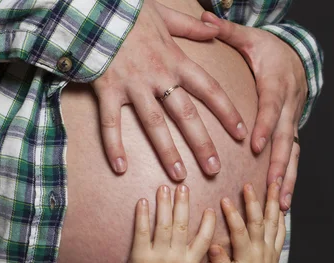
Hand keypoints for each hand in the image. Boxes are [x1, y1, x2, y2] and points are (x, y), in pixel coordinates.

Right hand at [91, 0, 247, 178]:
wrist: (92, 6)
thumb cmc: (128, 11)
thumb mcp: (165, 15)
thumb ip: (192, 27)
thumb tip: (216, 28)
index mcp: (176, 60)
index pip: (209, 89)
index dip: (227, 112)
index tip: (241, 133)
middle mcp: (158, 76)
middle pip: (186, 115)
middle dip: (202, 143)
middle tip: (214, 169)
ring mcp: (133, 84)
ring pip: (154, 124)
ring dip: (167, 151)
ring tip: (179, 175)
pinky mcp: (107, 89)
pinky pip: (111, 122)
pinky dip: (113, 145)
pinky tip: (120, 168)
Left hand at [122, 184, 221, 262]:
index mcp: (191, 262)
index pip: (203, 238)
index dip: (207, 222)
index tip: (209, 208)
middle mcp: (176, 255)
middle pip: (181, 225)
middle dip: (183, 204)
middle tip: (183, 187)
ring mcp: (158, 254)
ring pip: (162, 225)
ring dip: (163, 204)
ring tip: (164, 188)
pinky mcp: (140, 255)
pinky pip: (142, 232)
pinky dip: (142, 216)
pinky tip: (142, 202)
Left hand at [202, 12, 306, 210]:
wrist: (296, 56)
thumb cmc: (268, 50)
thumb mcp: (250, 38)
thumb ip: (227, 32)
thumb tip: (204, 19)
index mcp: (277, 83)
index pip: (272, 106)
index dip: (266, 125)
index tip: (256, 144)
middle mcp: (289, 105)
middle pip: (287, 137)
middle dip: (280, 163)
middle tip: (272, 184)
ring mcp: (293, 120)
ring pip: (293, 152)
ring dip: (288, 178)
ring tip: (282, 203)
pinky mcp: (291, 130)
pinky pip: (292, 156)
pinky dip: (289, 178)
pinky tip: (283, 200)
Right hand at [208, 183, 291, 262]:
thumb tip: (213, 246)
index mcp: (247, 255)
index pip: (240, 231)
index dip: (232, 214)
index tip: (225, 199)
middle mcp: (261, 249)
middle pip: (259, 221)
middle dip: (254, 201)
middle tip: (249, 185)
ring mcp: (270, 248)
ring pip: (273, 222)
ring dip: (273, 202)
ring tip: (274, 185)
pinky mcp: (275, 250)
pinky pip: (281, 231)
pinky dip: (281, 217)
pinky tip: (280, 205)